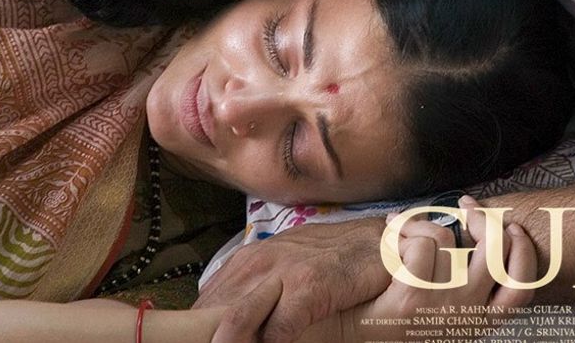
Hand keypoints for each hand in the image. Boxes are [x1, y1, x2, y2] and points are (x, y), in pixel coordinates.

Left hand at [194, 217, 388, 342]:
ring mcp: (282, 273)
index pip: (205, 306)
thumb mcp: (282, 271)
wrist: (378, 242)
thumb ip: (252, 295)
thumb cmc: (328, 261)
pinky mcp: (308, 286)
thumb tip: (221, 326)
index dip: (197, 334)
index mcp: (245, 263)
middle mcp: (257, 264)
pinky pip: (279, 330)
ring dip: (231, 342)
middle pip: (211, 314)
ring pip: (236, 321)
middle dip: (208, 339)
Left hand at [347, 217, 535, 341]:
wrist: (350, 333)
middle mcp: (466, 315)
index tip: (511, 227)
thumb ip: (464, 275)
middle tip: (468, 208)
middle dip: (486, 220)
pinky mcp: (412, 299)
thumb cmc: (395, 309)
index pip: (522, 285)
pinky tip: (390, 239)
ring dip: (423, 224)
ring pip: (449, 240)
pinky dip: (404, 232)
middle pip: (496, 254)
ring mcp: (440, 307)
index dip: (522, 250)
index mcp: (479, 318)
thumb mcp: (442, 300)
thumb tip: (481, 226)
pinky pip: (422, 246)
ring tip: (405, 229)